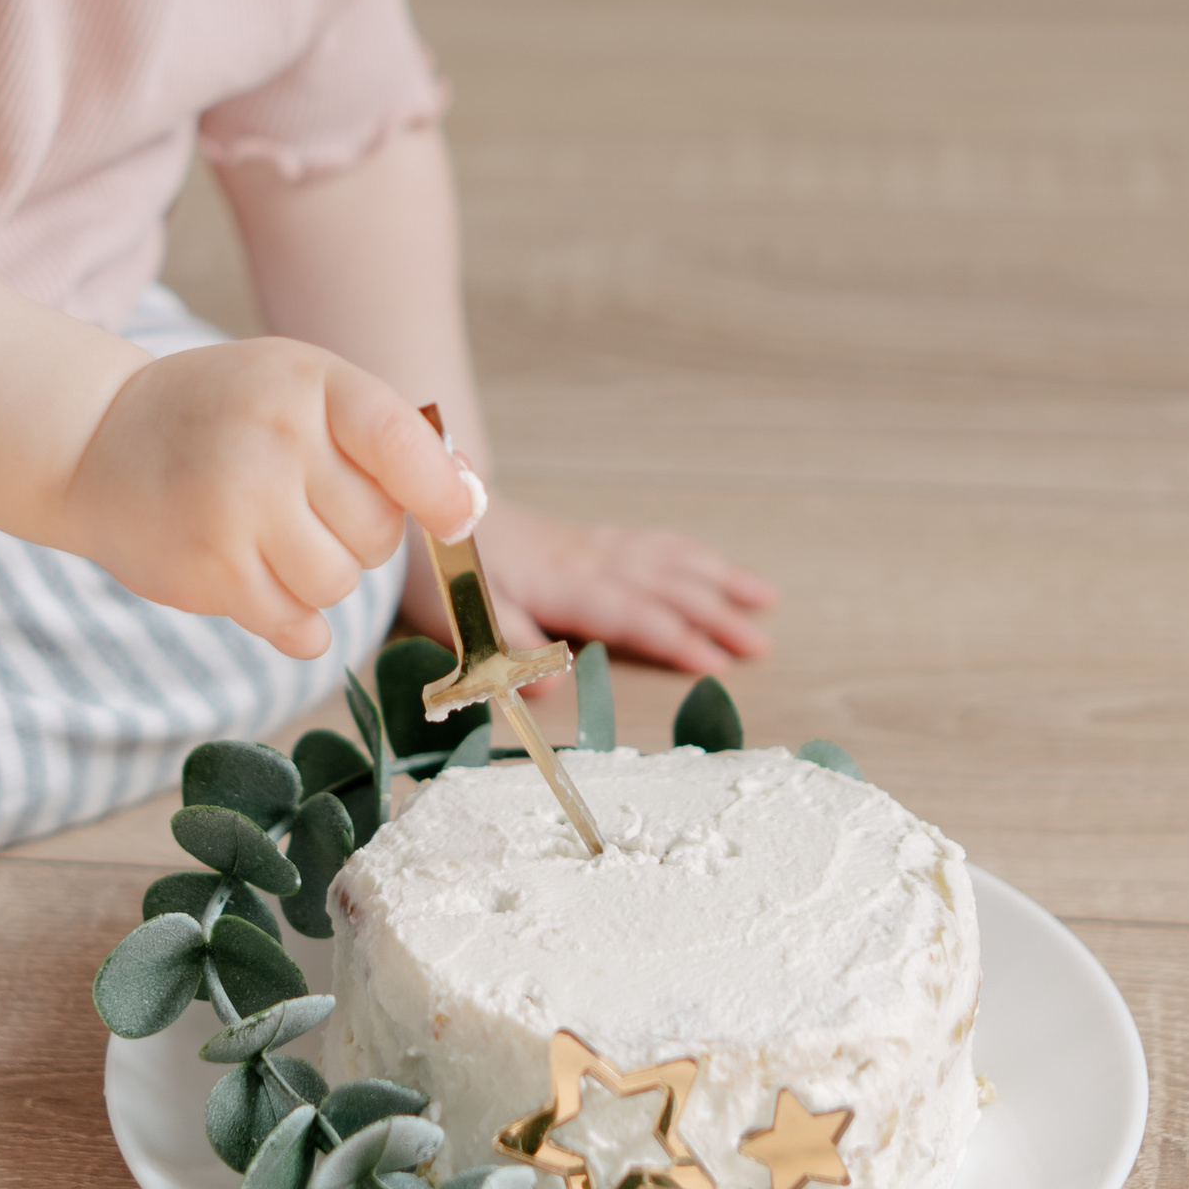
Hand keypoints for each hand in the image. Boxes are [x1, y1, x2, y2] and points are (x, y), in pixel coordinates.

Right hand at [63, 338, 475, 661]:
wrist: (97, 440)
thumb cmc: (223, 416)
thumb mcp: (301, 390)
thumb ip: (384, 439)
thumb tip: (468, 502)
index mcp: (308, 384)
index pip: (398, 440)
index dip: (442, 492)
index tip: (456, 519)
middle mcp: (272, 440)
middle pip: (376, 533)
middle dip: (359, 537)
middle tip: (305, 509)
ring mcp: (236, 507)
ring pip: (339, 586)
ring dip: (320, 580)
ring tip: (272, 540)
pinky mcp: (209, 571)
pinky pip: (298, 628)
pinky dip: (295, 623)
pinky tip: (261, 583)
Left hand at [405, 495, 774, 683]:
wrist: (424, 500)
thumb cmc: (441, 570)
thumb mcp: (461, 615)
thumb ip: (508, 647)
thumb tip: (553, 688)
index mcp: (561, 585)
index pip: (632, 614)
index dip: (675, 638)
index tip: (716, 663)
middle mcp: (587, 560)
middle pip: (665, 585)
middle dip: (716, 613)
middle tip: (760, 643)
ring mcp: (591, 545)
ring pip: (668, 558)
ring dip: (718, 578)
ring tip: (764, 598)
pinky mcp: (588, 538)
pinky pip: (652, 540)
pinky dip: (690, 552)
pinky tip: (713, 563)